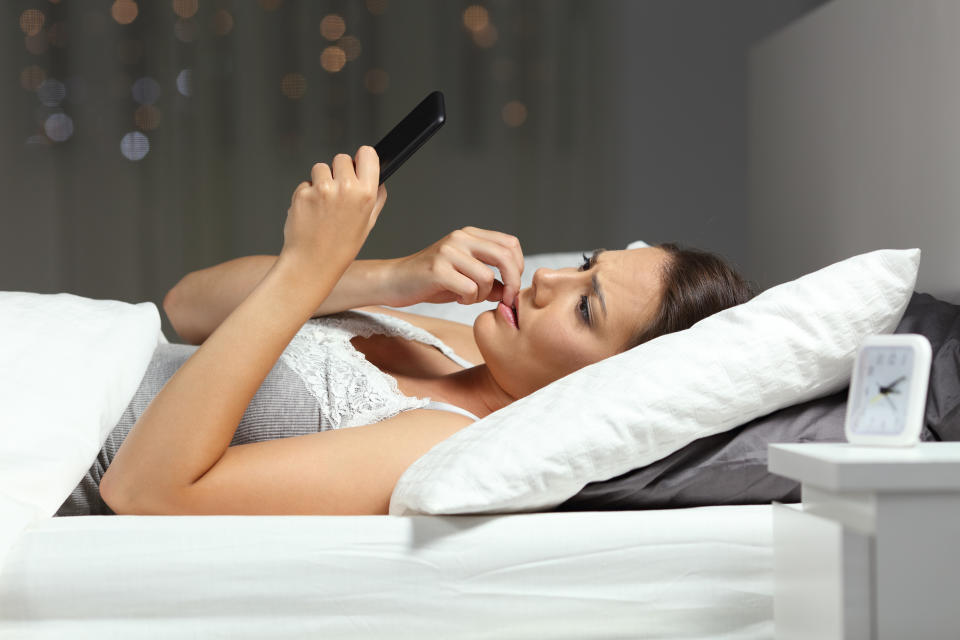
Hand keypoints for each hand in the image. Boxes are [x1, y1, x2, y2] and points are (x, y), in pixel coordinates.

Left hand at [281, 146, 387, 270]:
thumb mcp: (367, 224)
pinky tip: (311, 212)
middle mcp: (346, 188)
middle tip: (336, 192)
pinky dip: (306, 194)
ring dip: (320, 181)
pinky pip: (305, 183)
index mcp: (366, 194)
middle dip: (338, 171)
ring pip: (320, 168)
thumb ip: (376, 198)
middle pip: (342, 158)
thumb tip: (379, 180)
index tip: (357, 164)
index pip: (368, 154)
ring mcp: (323, 189)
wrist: (312, 263)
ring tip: (323, 206)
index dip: (361, 158)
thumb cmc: (340, 248)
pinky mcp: (303, 193)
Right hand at [387, 227, 523, 307]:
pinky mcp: (438, 269)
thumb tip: (510, 290)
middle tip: (505, 299)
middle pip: (505, 256)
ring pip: (487, 277)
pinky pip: (470, 288)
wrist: (393, 281)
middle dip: (512, 282)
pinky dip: (469, 299)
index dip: (517, 267)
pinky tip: (458, 298)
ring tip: (468, 297)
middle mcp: (460, 238)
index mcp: (470, 235)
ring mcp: (449, 252)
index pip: (510, 244)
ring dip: (483, 295)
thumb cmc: (431, 282)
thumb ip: (489, 282)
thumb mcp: (465, 279)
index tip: (510, 287)